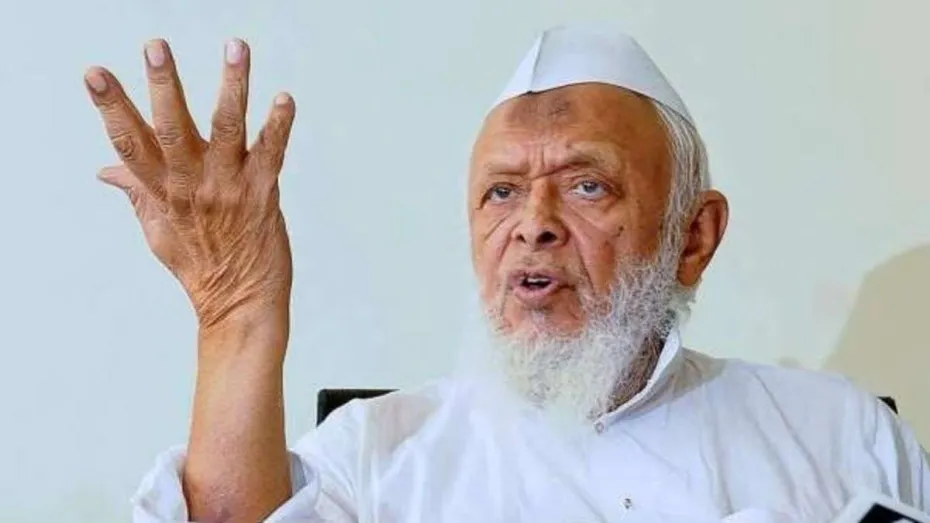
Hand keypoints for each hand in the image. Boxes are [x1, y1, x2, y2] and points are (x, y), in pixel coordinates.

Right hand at [85, 39, 295, 331]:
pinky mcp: (263, 194)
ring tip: (236, 48)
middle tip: (156, 47)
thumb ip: (137, 194)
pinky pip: (272, 153)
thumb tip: (105, 171)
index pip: (129, 143)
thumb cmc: (201, 265)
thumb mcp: (159, 231)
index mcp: (163, 192)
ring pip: (229, 129)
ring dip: (233, 86)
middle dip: (163, 86)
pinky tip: (284, 98)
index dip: (111, 107)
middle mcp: (193, 186)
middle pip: (172, 129)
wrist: (242, 303)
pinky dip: (279, 125)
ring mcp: (229, 188)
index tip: (95, 74)